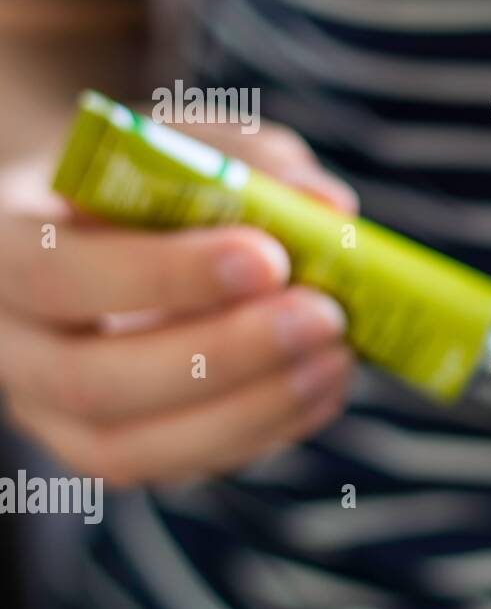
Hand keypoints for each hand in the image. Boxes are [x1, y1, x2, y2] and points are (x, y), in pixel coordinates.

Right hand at [0, 116, 357, 484]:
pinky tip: (324, 387)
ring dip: (254, 408)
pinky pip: (175, 466)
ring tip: (338, 357)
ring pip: (133, 447)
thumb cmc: (143, 176)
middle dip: (222, 356)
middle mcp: (13, 344)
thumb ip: (249, 164)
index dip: (164, 275)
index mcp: (5, 248)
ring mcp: (53, 413)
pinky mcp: (109, 449)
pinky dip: (262, 432)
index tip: (268, 258)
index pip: (57, 274)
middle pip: (93, 381)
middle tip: (324, 317)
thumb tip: (330, 210)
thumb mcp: (183, 142)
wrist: (92, 227)